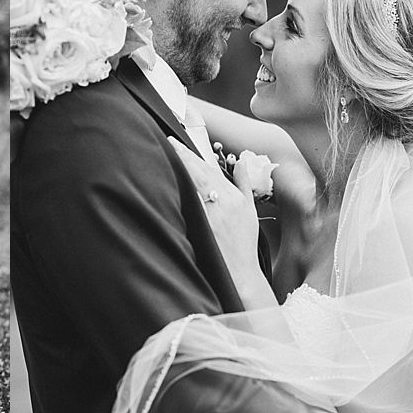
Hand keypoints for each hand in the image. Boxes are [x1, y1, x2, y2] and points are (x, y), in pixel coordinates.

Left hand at [168, 137, 259, 277]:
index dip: (190, 154)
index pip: (208, 168)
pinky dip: (177, 191)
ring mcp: (210, 214)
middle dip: (180, 156)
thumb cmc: (243, 241)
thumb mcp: (249, 209)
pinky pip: (187, 204)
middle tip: (165, 142)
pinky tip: (166, 182)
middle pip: (197, 172)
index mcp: (233, 196)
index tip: (176, 142)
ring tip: (163, 157)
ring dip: (177, 170)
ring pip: (190, 185)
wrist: (239, 270)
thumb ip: (243, 183)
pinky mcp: (200, 226)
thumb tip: (242, 161)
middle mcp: (221, 202)